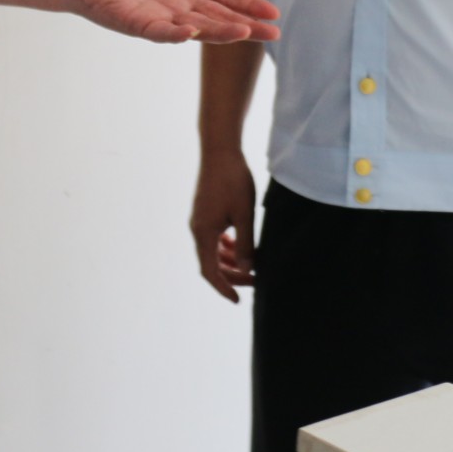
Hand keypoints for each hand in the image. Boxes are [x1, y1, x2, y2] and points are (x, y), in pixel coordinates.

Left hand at [57, 0, 281, 43]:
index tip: (274, 13)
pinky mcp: (137, 22)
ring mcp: (161, 14)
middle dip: (246, 26)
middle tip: (272, 34)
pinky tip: (190, 32)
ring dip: (219, 32)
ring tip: (243, 33)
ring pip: (198, 27)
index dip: (249, 3)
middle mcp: (181, 0)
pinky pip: (159, 31)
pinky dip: (174, 33)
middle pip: (220, 16)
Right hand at [190, 148, 257, 301]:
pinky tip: (239, 245)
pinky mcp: (204, 211)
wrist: (219, 151)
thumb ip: (245, 244)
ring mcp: (199, 219)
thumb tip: (248, 270)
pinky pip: (212, 237)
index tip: (237, 300)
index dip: (223, 287)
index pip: (209, 271)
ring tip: (250, 263)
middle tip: (255, 280)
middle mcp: (197, 228)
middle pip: (211, 263)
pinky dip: (225, 247)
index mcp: (204, 232)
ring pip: (211, 250)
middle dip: (231, 275)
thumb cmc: (233, 181)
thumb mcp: (244, 215)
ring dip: (229, 261)